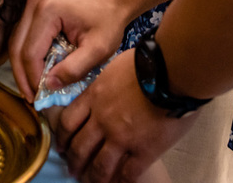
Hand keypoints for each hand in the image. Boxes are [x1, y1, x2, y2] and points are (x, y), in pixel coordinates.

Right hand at [9, 0, 134, 101]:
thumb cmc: (109, 21)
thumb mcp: (99, 49)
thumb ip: (75, 69)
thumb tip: (49, 85)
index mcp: (48, 10)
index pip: (31, 52)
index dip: (33, 78)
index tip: (41, 98)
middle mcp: (34, 3)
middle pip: (17, 46)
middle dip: (22, 75)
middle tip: (31, 98)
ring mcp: (32, 3)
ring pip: (16, 41)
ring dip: (21, 67)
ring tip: (31, 89)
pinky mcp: (33, 7)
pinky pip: (23, 36)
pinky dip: (26, 55)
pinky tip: (35, 72)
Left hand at [56, 50, 197, 182]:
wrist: (171, 71)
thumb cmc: (147, 62)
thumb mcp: (113, 68)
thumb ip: (104, 84)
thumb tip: (102, 88)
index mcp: (94, 97)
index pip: (68, 122)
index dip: (62, 138)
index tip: (61, 146)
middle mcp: (102, 120)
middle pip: (79, 148)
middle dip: (74, 162)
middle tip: (73, 170)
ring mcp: (121, 137)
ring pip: (100, 165)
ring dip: (93, 176)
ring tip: (91, 181)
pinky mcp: (144, 150)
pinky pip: (127, 173)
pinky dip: (119, 181)